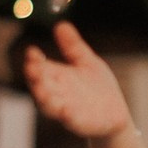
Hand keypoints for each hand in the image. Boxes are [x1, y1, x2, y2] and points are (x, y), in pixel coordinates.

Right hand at [23, 21, 129, 138]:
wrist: (115, 115)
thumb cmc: (97, 89)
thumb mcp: (87, 62)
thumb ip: (73, 47)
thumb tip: (61, 24)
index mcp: (56, 77)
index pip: (39, 68)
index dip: (33, 61)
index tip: (32, 51)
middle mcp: (57, 93)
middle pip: (39, 85)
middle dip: (34, 77)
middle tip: (31, 66)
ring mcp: (66, 109)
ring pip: (49, 105)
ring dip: (44, 97)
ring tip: (41, 89)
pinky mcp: (80, 123)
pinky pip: (70, 120)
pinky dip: (66, 115)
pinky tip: (65, 110)